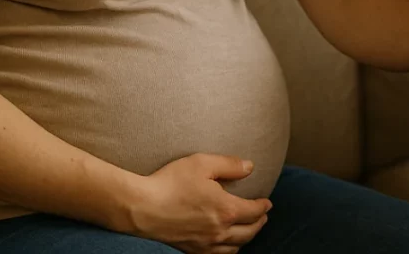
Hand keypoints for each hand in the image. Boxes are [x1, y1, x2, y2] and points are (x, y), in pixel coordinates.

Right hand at [124, 154, 272, 253]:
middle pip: (250, 232)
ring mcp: (205, 244)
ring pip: (235, 247)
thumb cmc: (170, 183)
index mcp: (226, 210)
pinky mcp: (191, 250)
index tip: (267, 203)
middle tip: (263, 216)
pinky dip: (229, 250)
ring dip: (246, 238)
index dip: (264, 207)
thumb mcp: (202, 164)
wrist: (140, 208)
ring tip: (248, 229)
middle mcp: (219, 231)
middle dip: (259, 223)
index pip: (254, 211)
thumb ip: (229, 165)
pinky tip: (226, 244)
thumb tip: (250, 167)